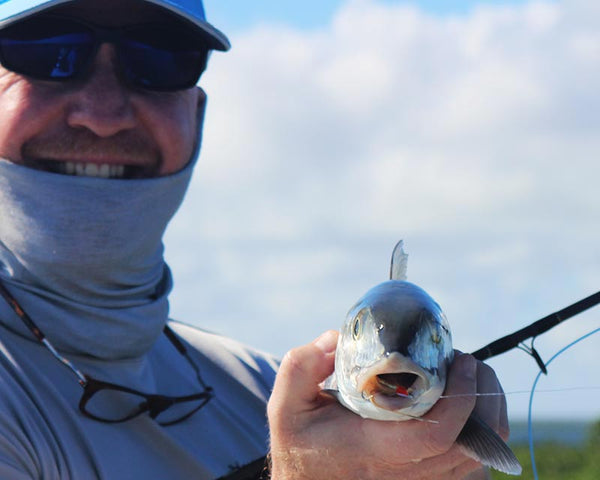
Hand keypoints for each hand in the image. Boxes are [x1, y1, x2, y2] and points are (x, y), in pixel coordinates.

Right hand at [267, 330, 508, 479]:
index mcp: (372, 450)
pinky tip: (466, 405)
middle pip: (470, 447)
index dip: (460, 398)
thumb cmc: (299, 442)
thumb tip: (335, 338)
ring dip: (488, 415)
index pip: (433, 436)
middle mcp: (403, 473)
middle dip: (484, 398)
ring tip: (472, 378)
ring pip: (477, 459)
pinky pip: (471, 466)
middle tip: (471, 362)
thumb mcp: (286, 404)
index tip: (461, 360)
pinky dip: (481, 433)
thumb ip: (302, 366)